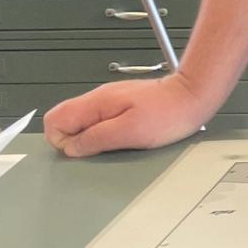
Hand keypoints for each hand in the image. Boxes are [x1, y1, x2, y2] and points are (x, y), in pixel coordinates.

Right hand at [43, 74, 219, 157]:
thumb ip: (96, 139)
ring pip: (84, 125)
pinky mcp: (122, 108)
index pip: (54, 120)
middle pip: (66, 123)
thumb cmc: (169, 112)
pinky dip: (107, 135)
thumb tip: (71, 148)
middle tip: (103, 148)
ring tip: (117, 143)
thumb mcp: (129, 132)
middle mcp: (99, 99)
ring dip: (93, 139)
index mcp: (96, 102)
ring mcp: (110, 103)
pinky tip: (124, 138)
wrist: (194, 97)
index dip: (62, 141)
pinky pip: (102, 124)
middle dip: (77, 141)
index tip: (83, 150)